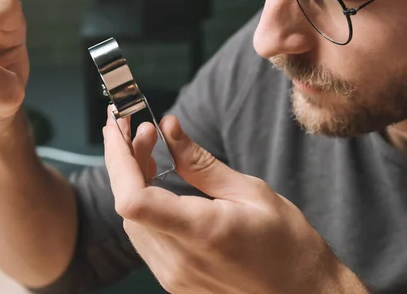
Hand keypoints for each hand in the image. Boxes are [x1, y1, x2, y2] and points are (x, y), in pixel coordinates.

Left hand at [103, 112, 366, 293]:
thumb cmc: (288, 246)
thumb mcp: (251, 192)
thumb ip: (200, 163)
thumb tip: (169, 128)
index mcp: (202, 232)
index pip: (134, 200)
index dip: (118, 160)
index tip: (119, 128)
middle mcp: (180, 260)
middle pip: (127, 206)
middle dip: (125, 160)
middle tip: (142, 129)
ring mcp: (175, 277)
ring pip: (132, 222)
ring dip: (132, 181)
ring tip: (150, 149)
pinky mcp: (176, 283)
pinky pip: (146, 239)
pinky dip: (144, 205)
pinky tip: (157, 184)